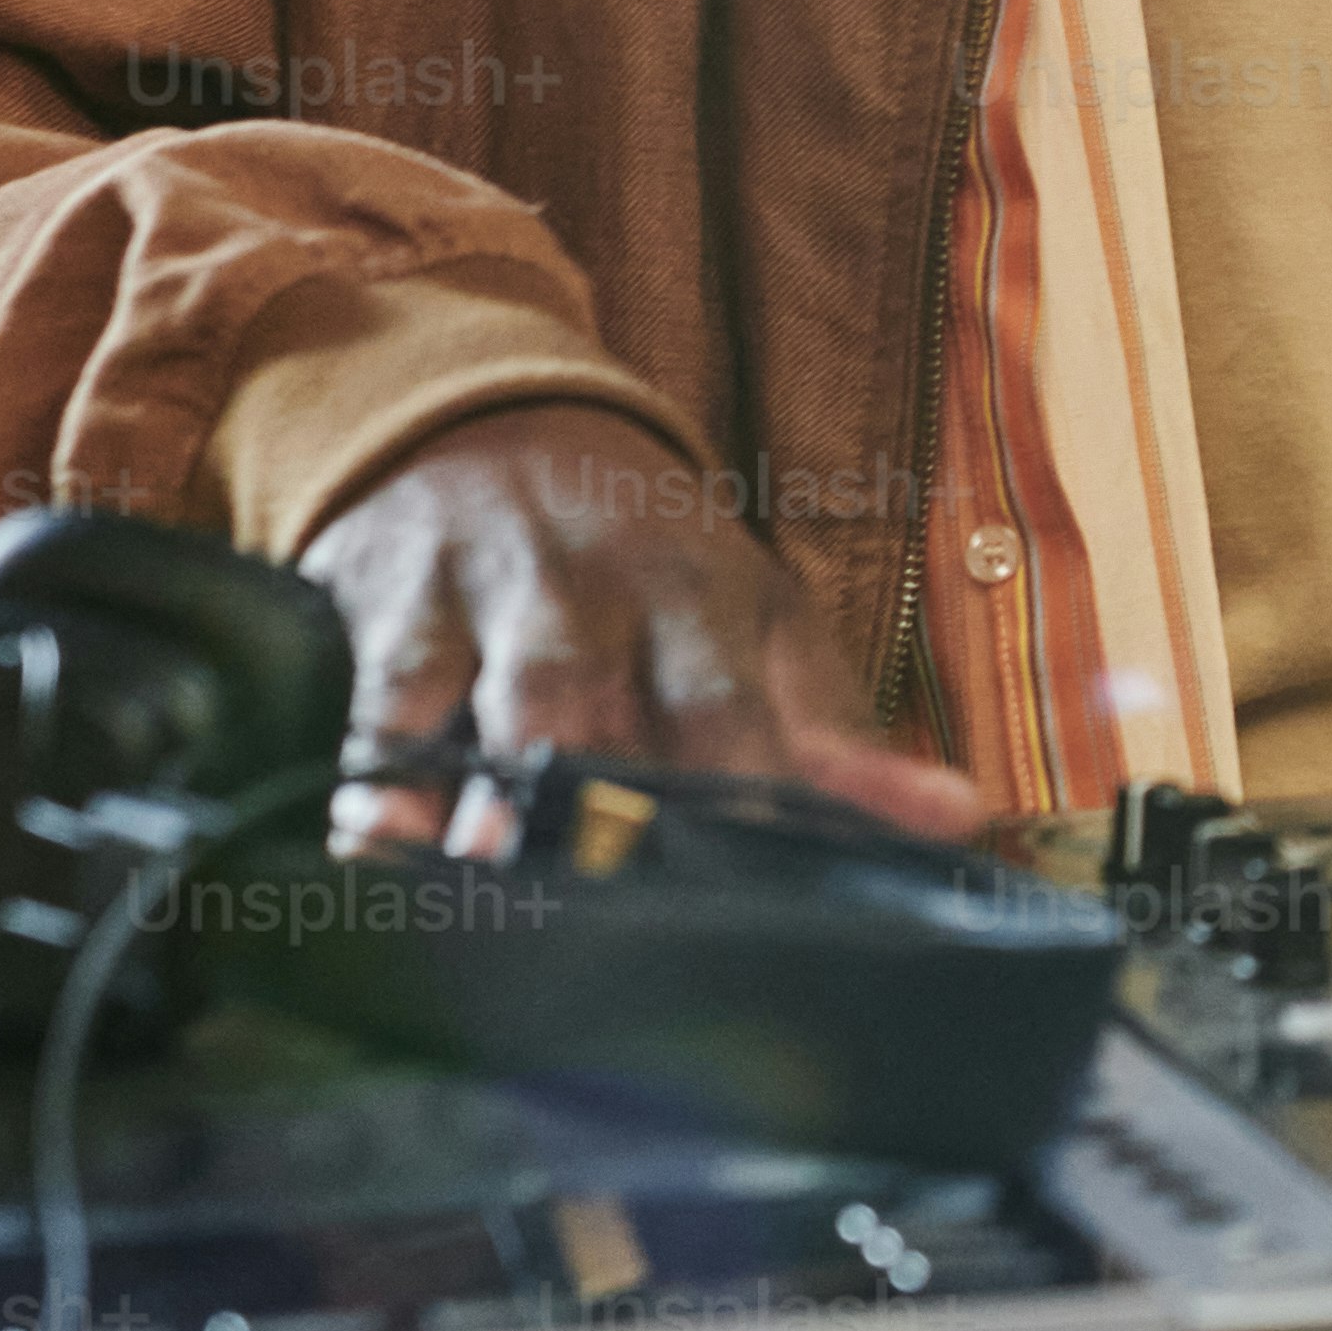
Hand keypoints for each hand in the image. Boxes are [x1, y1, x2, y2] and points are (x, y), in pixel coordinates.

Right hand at [299, 400, 986, 855]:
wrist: (494, 413)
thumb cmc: (645, 556)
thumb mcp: (755, 618)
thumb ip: (838, 733)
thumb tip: (957, 819)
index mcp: (706, 600)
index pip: (733, 710)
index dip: (745, 795)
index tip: (755, 890)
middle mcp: (602, 595)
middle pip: (613, 710)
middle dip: (613, 808)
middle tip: (623, 916)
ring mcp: (495, 596)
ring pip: (506, 703)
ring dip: (504, 796)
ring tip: (501, 881)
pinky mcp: (395, 606)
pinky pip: (383, 699)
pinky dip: (378, 772)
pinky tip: (373, 843)